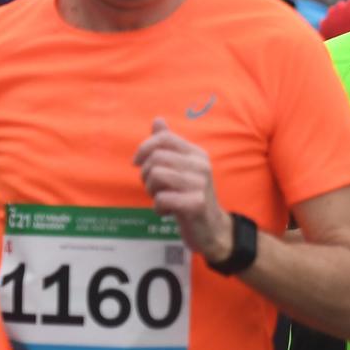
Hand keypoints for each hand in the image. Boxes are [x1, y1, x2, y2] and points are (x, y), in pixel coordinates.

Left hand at [134, 119, 232, 262]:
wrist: (212, 229)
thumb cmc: (190, 196)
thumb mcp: (181, 168)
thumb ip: (169, 145)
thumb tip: (157, 120)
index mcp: (196, 154)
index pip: (164, 138)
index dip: (144, 148)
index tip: (137, 162)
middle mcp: (200, 165)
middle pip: (156, 158)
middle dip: (146, 174)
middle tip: (153, 188)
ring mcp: (200, 184)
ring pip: (157, 176)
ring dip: (151, 191)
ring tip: (161, 198)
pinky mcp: (196, 204)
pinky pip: (162, 198)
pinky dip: (158, 207)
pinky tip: (168, 211)